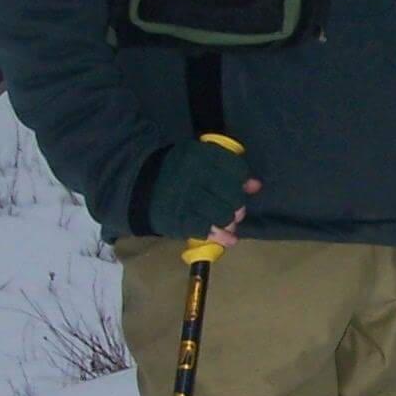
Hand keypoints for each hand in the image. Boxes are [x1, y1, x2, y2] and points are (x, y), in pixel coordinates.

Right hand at [144, 139, 260, 242]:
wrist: (139, 186)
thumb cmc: (177, 172)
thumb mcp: (199, 160)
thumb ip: (227, 169)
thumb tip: (256, 185)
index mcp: (200, 156)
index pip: (235, 169)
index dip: (242, 180)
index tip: (240, 186)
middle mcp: (194, 176)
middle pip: (232, 195)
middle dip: (238, 205)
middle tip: (235, 210)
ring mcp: (186, 199)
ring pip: (223, 215)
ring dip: (230, 222)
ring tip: (228, 222)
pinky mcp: (179, 220)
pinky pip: (208, 231)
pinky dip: (221, 237)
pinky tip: (228, 239)